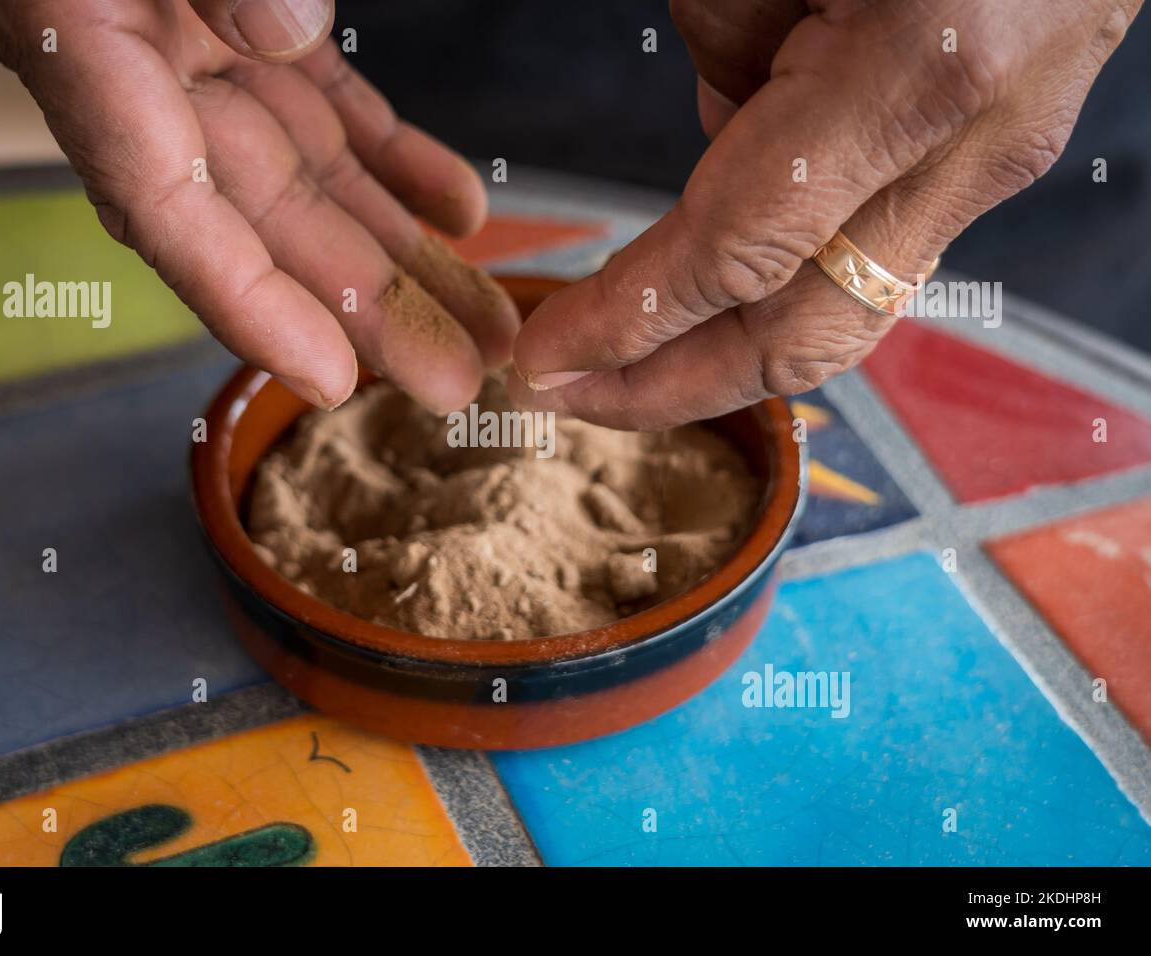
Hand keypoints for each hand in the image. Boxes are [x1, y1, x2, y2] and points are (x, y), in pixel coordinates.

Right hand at [0, 0, 518, 412]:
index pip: (166, 210)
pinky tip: (458, 212)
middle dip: (366, 311)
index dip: (249, 306)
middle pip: (267, 224)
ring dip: (400, 257)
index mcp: (81, 45)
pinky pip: (330, 108)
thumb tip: (292, 33)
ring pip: (315, 180)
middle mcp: (143, 75)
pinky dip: (394, 161)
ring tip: (483, 323)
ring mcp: (201, 54)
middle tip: (458, 382)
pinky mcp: (249, 21)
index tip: (331, 378)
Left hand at [509, 0, 1141, 428]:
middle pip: (800, 337)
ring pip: (845, 313)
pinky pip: (868, 252)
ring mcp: (996, 158)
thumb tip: (714, 138)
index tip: (544, 360)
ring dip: (723, 353)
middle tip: (568, 394)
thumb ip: (728, 46)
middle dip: (669, 386)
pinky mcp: (992, 155)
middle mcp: (973, 143)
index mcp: (917, 67)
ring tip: (619, 362)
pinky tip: (706, 290)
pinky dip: (780, 286)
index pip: (736, 253)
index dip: (628, 323)